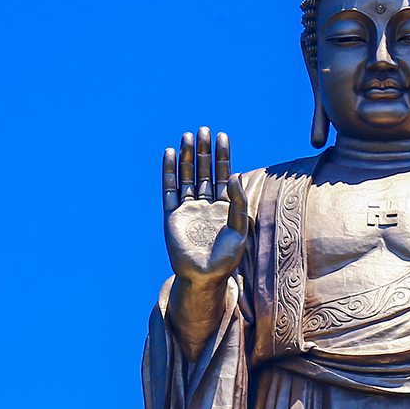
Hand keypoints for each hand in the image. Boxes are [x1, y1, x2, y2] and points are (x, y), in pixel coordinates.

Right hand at [163, 126, 248, 285]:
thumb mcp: (240, 230)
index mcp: (224, 207)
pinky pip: (170, 189)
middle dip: (203, 151)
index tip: (222, 136)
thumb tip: (234, 176)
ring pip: (186, 176)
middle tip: (203, 129)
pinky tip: (170, 154)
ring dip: (186, 156)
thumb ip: (238, 203)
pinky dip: (169, 172)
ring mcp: (188, 209)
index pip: (223, 174)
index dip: (223, 156)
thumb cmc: (226, 259)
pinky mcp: (172, 215)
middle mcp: (206, 205)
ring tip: (187, 136)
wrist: (204, 278)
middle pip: (203, 171)